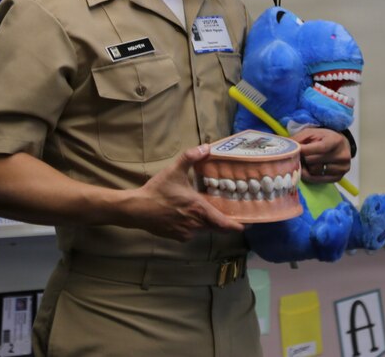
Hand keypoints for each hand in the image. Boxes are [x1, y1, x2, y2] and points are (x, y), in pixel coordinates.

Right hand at [120, 145, 243, 241]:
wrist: (137, 210)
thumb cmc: (157, 191)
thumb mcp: (174, 170)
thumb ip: (191, 157)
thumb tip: (207, 147)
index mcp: (199, 209)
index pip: (224, 224)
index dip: (237, 226)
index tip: (247, 224)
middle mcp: (196, 224)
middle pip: (217, 227)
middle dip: (225, 221)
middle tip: (231, 212)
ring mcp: (186, 233)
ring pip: (204, 229)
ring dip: (208, 222)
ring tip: (210, 210)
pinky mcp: (178, 237)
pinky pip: (193, 232)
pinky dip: (195, 225)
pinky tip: (189, 215)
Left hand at [294, 127, 350, 183]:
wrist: (340, 145)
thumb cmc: (322, 138)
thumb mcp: (311, 133)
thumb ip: (298, 139)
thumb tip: (284, 149)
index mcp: (336, 141)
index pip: (319, 148)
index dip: (304, 150)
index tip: (295, 150)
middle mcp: (342, 155)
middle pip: (313, 161)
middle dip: (304, 158)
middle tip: (302, 155)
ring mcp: (342, 168)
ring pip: (314, 171)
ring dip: (308, 167)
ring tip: (309, 161)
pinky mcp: (339, 178)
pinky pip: (318, 180)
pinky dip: (311, 175)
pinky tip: (311, 169)